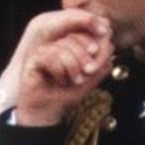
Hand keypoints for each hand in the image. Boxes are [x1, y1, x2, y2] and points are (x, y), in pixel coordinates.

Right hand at [0, 10, 113, 125]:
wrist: (48, 110)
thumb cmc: (67, 93)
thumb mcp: (91, 79)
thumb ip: (102, 63)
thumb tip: (110, 45)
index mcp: (71, 45)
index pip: (86, 34)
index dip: (94, 48)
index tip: (95, 69)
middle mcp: (57, 44)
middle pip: (75, 37)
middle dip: (84, 58)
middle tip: (85, 75)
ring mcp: (45, 50)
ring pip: (63, 47)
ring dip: (73, 68)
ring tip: (73, 80)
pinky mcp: (34, 58)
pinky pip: (51, 57)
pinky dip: (59, 72)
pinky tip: (58, 80)